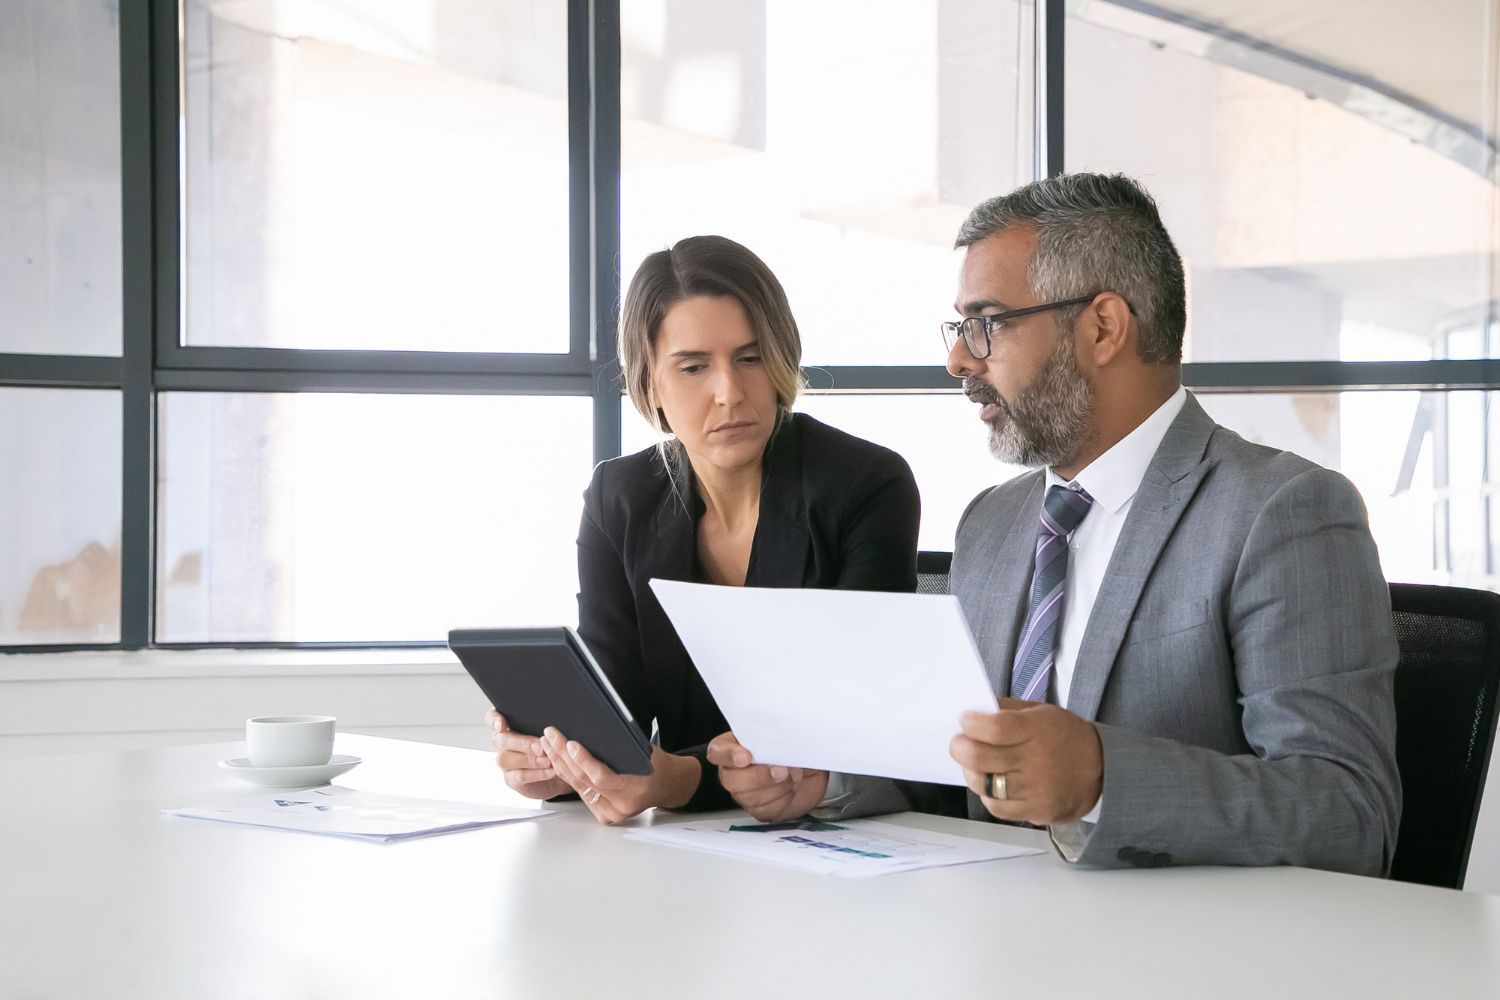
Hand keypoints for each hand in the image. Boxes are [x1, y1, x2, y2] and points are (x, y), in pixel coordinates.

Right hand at [487, 708, 571, 799]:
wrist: (562, 771)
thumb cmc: (553, 746)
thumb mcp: (549, 733)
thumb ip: (543, 726)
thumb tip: (548, 726)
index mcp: (509, 727)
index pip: (491, 718)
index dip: (493, 720)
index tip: (501, 724)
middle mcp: (503, 744)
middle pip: (500, 740)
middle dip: (522, 743)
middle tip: (540, 747)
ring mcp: (506, 762)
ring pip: (506, 759)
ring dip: (529, 759)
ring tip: (548, 761)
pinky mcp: (512, 779)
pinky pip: (519, 776)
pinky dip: (536, 773)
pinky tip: (550, 771)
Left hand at [540, 727, 699, 824]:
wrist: (666, 785)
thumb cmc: (656, 764)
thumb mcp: (644, 751)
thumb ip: (620, 747)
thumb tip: (590, 731)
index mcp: (636, 789)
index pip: (603, 777)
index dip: (584, 761)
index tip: (570, 743)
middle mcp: (622, 805)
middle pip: (585, 780)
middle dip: (564, 755)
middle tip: (551, 735)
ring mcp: (612, 813)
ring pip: (578, 786)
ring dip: (560, 763)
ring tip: (549, 744)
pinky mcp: (604, 815)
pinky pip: (581, 793)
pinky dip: (567, 775)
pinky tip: (557, 760)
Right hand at [706, 732, 828, 821]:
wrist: (810, 766)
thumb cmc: (793, 746)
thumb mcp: (784, 734)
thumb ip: (774, 736)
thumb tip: (776, 741)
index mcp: (733, 746)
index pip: (717, 751)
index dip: (728, 755)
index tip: (746, 757)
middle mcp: (734, 771)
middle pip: (731, 780)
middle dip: (758, 776)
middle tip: (781, 770)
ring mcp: (745, 793)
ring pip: (749, 797)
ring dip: (777, 786)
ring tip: (794, 774)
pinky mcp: (760, 809)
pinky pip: (766, 810)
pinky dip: (784, 798)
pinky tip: (792, 787)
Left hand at [949, 698, 1103, 825]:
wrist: (1102, 770)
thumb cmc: (1066, 737)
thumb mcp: (1041, 712)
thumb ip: (1008, 711)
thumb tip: (975, 712)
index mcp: (1038, 730)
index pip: (994, 728)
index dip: (972, 724)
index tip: (965, 720)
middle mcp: (1035, 761)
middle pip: (980, 758)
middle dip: (960, 748)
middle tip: (958, 743)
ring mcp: (1035, 790)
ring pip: (984, 785)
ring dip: (970, 773)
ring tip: (972, 764)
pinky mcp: (1036, 811)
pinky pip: (997, 807)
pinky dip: (987, 795)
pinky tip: (990, 784)